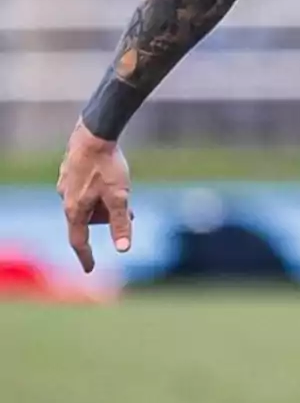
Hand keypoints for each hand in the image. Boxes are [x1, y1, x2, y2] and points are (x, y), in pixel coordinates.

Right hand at [57, 122, 132, 272]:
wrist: (94, 133)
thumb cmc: (107, 166)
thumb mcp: (119, 197)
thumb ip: (121, 224)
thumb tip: (123, 249)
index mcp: (75, 209)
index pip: (78, 241)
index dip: (86, 256)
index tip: (90, 269)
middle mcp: (66, 199)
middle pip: (90, 221)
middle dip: (109, 219)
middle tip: (130, 212)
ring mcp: (66, 185)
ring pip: (89, 205)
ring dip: (106, 205)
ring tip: (124, 193)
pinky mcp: (70, 172)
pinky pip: (86, 191)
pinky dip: (100, 193)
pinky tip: (110, 181)